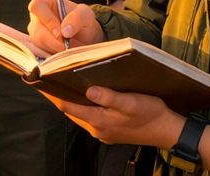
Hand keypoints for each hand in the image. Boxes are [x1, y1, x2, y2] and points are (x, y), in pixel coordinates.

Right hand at [27, 0, 104, 54]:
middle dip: (52, 41)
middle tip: (66, 45)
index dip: (48, 20)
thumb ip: (77, 18)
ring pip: (37, 42)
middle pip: (35, 29)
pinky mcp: (36, 46)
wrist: (85, 38)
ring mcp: (35, 31)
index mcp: (46, 1)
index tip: (61, 33)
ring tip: (66, 47)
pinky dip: (51, 55)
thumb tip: (65, 30)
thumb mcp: (86, 15)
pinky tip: (61, 53)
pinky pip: (39, 52)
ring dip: (53, 49)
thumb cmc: (83, 21)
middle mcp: (37, 16)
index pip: (37, 6)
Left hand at [47, 88, 209, 164]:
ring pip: (80, 114)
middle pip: (71, 110)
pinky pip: (91, 117)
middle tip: (48, 77)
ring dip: (71, 100)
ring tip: (63, 82)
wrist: (168, 131)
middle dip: (59, 95)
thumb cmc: (151, 113)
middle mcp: (97, 128)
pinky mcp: (110, 131)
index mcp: (99, 120)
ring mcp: (103, 131)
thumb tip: (89, 90)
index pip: (67, 106)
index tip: (40, 80)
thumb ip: (109, 97)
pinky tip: (86, 95)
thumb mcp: (132, 102)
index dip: (52, 93)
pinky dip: (84, 106)